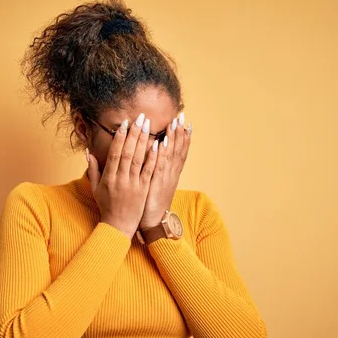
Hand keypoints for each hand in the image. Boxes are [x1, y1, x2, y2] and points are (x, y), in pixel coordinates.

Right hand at [87, 113, 158, 238]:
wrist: (118, 226)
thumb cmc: (106, 206)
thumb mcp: (96, 188)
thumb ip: (93, 169)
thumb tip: (87, 152)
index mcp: (109, 178)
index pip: (115, 154)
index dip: (120, 138)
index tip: (124, 124)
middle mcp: (121, 179)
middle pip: (128, 153)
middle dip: (134, 134)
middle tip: (140, 118)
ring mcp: (133, 185)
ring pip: (139, 159)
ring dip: (144, 141)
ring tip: (148, 125)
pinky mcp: (144, 190)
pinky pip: (149, 171)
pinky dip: (154, 157)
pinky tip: (159, 145)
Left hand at [139, 112, 191, 229]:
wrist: (152, 222)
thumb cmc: (151, 202)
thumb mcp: (157, 183)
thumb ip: (157, 168)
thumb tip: (156, 155)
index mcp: (171, 173)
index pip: (179, 152)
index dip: (183, 137)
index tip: (185, 122)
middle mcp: (171, 174)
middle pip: (177, 150)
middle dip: (180, 133)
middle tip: (182, 116)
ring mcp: (165, 179)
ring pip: (170, 155)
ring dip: (172, 139)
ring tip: (174, 124)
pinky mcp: (155, 184)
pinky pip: (158, 167)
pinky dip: (160, 154)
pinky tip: (160, 143)